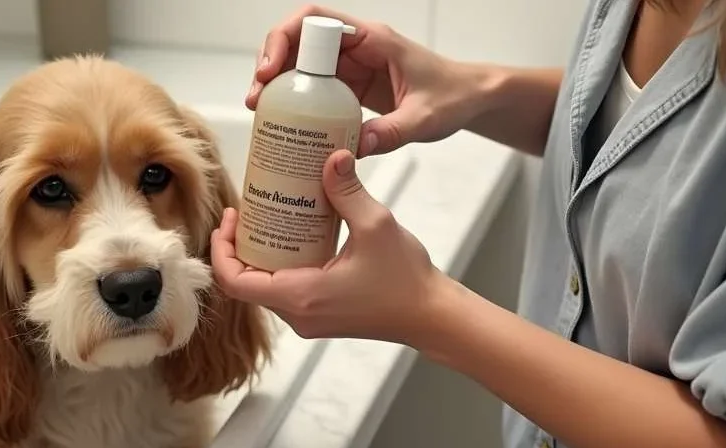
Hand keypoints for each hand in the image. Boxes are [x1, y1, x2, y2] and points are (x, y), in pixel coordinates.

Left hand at [211, 150, 448, 345]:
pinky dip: (278, 265)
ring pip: (263, 288)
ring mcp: (307, 319)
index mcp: (301, 296)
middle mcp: (297, 314)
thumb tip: (332, 156)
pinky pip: (284, 291)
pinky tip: (292, 236)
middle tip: (247, 211)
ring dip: (258, 256)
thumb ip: (348, 191)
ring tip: (267, 218)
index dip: (222, 250)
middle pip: (244, 284)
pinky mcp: (319, 316)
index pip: (235, 282)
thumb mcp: (376, 225)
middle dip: (238, 247)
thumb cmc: (406, 279)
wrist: (430, 316)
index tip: (231, 217)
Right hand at [250, 4, 489, 156]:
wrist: (468, 99)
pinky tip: (283, 124)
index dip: (285, 38)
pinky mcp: (349, 88)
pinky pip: (313, 88)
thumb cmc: (452, 96)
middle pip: (297, 40)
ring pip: (300, 64)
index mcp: (372, 39)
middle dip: (270, 64)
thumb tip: (351, 149)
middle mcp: (356, 47)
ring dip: (277, 84)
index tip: (270, 70)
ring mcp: (350, 67)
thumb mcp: (424, 119)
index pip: (316, 20)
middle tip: (257, 99)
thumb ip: (390, 132)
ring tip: (261, 112)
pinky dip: (293, 101)